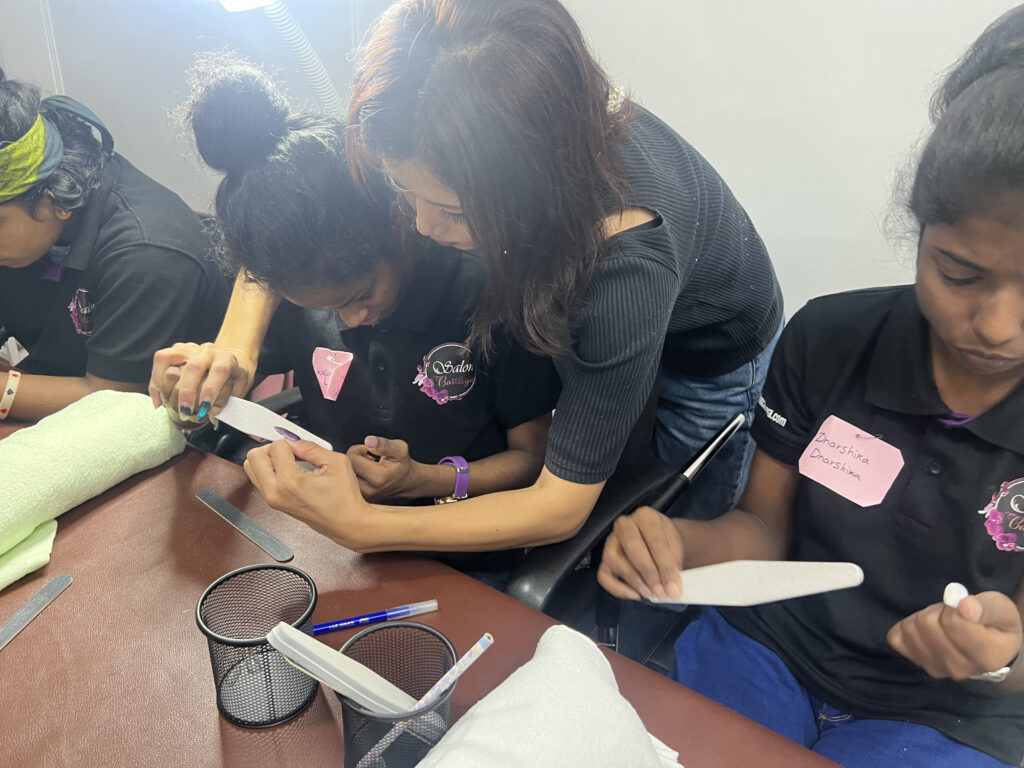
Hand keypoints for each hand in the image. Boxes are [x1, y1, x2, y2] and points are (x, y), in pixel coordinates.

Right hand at [149, 342, 255, 421]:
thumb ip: (228, 401)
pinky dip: (156, 384)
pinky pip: (160, 362)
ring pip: (169, 360)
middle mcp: (207, 351)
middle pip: (192, 368)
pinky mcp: (175, 350)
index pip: (219, 371)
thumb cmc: (233, 377)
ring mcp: (190, 348)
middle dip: (186, 393)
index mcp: (226, 359)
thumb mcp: (239, 388)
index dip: (211, 390)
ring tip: (169, 405)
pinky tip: (159, 402)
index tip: (205, 408)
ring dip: (166, 386)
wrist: (229, 361)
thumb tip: (212, 414)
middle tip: (185, 411)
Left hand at [243, 439, 372, 548]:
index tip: (303, 449)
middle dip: (272, 448)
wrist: (347, 524)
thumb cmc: (345, 499)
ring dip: (269, 459)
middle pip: (254, 457)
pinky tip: (290, 471)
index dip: (292, 442)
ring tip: (290, 462)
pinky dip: (271, 470)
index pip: (276, 447)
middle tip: (291, 452)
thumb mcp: (336, 463)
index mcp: (290, 482)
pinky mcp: (274, 504)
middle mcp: (275, 493)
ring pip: (252, 469)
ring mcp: (272, 501)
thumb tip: (294, 440)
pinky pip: (260, 480)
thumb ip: (311, 447)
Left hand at [346, 436, 422, 501]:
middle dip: (354, 459)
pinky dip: (351, 476)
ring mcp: (363, 498)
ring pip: (344, 476)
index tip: (369, 451)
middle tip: (368, 459)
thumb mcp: (400, 449)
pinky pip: (346, 484)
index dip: (358, 449)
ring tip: (367, 468)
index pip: (352, 458)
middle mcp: (369, 491)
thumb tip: (369, 441)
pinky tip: (364, 476)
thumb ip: (384, 444)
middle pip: (345, 468)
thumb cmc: (402, 465)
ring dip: (352, 468)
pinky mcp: (359, 500)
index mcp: (378, 478)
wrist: (408, 483)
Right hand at [597, 506, 684, 600]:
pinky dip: (617, 589)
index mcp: (645, 516)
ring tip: (650, 593)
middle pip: (632, 547)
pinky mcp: (604, 559)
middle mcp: (624, 525)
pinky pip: (603, 575)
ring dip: (634, 580)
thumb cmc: (667, 543)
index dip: (665, 566)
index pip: (655, 540)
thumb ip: (673, 565)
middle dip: (648, 573)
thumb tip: (671, 589)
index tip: (674, 588)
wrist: (662, 541)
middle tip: (661, 592)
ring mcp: (611, 541)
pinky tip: (635, 595)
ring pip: (615, 560)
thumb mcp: (676, 547)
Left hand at [887, 591, 1022, 679]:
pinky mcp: (917, 663)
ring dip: (923, 617)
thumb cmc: (997, 627)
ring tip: (942, 622)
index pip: (952, 622)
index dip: (955, 605)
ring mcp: (936, 669)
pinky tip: (926, 630)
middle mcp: (959, 668)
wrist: (990, 652)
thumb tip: (964, 606)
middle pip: (927, 624)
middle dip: (938, 610)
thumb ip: (987, 607)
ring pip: (910, 628)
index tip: (966, 608)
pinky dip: (907, 626)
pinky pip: (896, 637)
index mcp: (987, 656)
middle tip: (952, 614)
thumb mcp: (1003, 610)